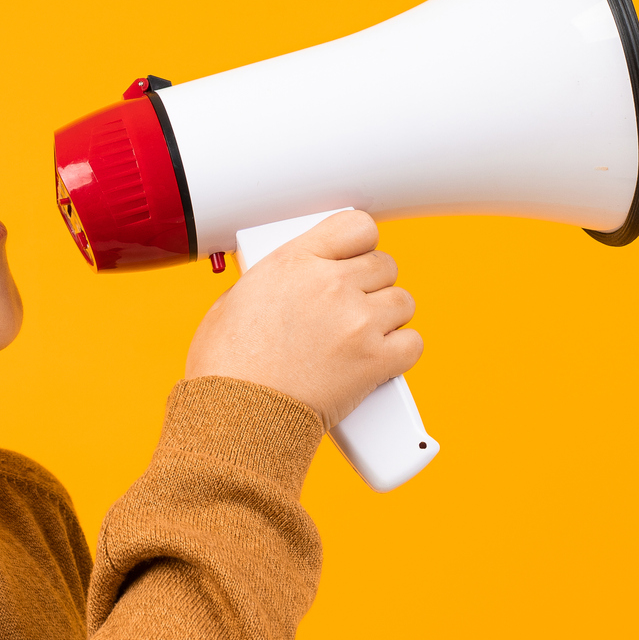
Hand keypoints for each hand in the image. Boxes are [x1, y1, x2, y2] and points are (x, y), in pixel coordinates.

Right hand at [184, 211, 421, 427]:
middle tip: (352, 307)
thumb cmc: (225, 368)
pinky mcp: (373, 360)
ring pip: (403, 302)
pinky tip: (381, 360)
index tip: (353, 258)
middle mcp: (331, 285)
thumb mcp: (232, 304)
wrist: (236, 415)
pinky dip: (401, 352)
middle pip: (383, 265)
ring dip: (388, 317)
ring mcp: (357, 321)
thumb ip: (268, 285)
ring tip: (365, 335)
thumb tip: (278, 290)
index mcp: (294, 262)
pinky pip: (412, 343)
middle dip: (372, 285)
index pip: (355, 225)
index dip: (359, 243)